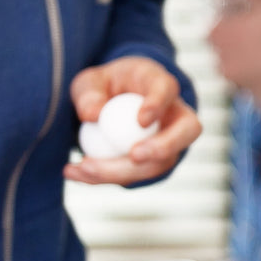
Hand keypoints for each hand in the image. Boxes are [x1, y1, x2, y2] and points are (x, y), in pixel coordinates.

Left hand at [63, 55, 201, 184]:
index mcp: (158, 82)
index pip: (167, 89)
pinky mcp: (152, 164)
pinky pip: (135, 176)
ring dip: (122, 171)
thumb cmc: (103, 87)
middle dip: (164, 147)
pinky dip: (103, 177)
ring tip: (84, 167)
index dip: (158, 105)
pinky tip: (74, 172)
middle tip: (134, 156)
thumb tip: (92, 116)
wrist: (108, 105)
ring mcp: (168, 142)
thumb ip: (88, 94)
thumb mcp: (88, 82)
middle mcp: (173, 113)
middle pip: (186, 131)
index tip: (141, 120)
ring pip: (160, 162)